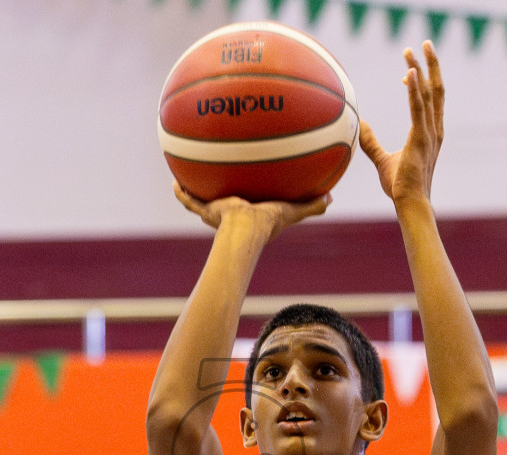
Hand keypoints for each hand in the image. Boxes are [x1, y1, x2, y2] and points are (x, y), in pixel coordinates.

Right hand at [173, 183, 330, 237]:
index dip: (249, 197)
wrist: (245, 228)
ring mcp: (215, 212)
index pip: (248, 204)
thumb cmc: (268, 223)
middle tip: (217, 178)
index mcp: (249, 214)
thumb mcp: (292, 210)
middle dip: (220, 193)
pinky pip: (190, 200)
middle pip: (223, 202)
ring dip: (196, 191)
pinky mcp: (205, 210)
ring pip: (202, 201)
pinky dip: (181, 193)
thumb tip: (331, 198)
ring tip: (189, 175)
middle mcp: (230, 213)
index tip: (249, 187)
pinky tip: (174, 181)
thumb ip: (311, 206)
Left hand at [359, 40, 443, 203]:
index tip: (410, 69)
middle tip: (424, 43)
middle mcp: (434, 130)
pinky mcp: (421, 139)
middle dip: (432, 64)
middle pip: (437, 89)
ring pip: (430, 93)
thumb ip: (371, 142)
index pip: (430, 100)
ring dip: (422, 68)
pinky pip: (418, 109)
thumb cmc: (399, 187)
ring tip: (413, 49)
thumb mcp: (382, 160)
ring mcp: (430, 134)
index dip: (423, 82)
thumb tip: (358, 127)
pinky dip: (415, 89)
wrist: (409, 203)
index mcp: (430, 134)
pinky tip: (409, 73)